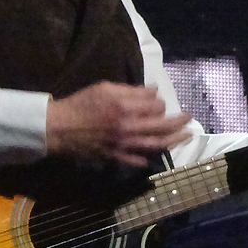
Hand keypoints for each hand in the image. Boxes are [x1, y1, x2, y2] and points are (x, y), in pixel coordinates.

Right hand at [46, 81, 191, 165]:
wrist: (59, 128)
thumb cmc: (80, 104)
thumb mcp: (104, 88)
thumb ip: (131, 90)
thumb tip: (154, 92)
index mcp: (125, 108)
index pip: (155, 106)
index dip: (160, 102)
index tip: (158, 100)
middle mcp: (129, 128)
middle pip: (162, 126)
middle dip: (178, 121)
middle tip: (189, 117)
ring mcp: (124, 145)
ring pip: (156, 144)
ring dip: (174, 140)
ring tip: (186, 136)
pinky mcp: (117, 157)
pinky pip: (139, 159)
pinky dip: (151, 156)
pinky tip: (159, 152)